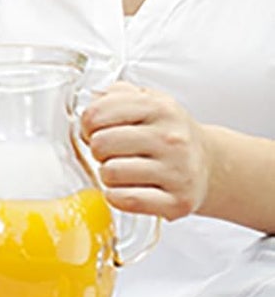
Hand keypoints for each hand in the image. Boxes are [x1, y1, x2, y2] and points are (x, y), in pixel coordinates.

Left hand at [80, 80, 208, 218]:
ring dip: (107, 174)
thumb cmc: (168, 133)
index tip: (95, 129)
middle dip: (98, 150)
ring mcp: (178, 171)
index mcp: (160, 108)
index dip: (87, 124)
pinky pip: (126, 200)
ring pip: (110, 173)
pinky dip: (116, 196)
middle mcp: (172, 138)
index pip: (96, 114)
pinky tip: (126, 188)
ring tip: (122, 170)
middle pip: (100, 144)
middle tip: (111, 152)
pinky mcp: (177, 202)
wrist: (208, 163)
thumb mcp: (148, 102)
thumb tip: (90, 100)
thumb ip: (115, 95)